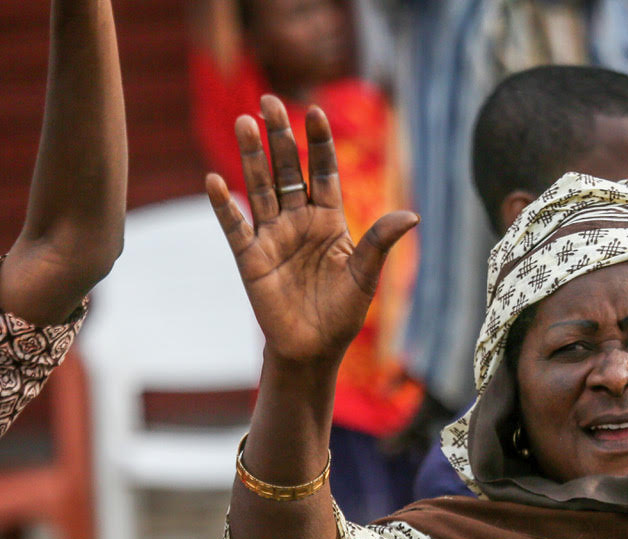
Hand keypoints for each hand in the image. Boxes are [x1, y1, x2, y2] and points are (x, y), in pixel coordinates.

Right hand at [205, 95, 417, 367]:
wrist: (314, 349)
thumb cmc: (342, 313)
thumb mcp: (365, 276)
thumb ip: (380, 242)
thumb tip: (412, 215)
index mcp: (328, 221)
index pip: (322, 172)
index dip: (318, 143)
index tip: (314, 110)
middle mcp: (298, 221)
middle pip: (286, 171)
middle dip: (279, 136)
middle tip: (268, 99)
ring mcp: (272, 237)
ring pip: (260, 188)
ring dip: (252, 156)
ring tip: (243, 122)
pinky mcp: (250, 258)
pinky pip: (234, 226)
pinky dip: (224, 205)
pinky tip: (215, 180)